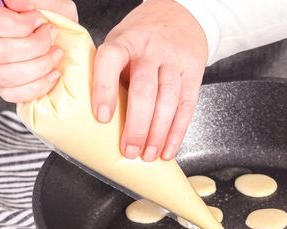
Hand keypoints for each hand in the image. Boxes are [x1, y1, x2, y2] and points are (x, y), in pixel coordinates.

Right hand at [0, 0, 77, 102]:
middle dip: (35, 47)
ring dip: (39, 67)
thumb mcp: (47, 0)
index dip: (20, 26)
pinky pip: (10, 94)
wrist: (57, 31)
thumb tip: (14, 4)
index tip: (41, 19)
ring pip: (3, 75)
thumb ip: (30, 0)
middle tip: (52, 36)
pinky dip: (36, 87)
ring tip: (56, 54)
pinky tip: (52, 74)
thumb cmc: (49, 12)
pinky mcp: (1, 82)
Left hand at [91, 0, 207, 160]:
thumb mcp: (120, 42)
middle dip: (136, 124)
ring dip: (158, 133)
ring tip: (148, 155)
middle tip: (128, 150)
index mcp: (126, 41)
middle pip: (144, 89)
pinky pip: (187, 107)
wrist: (182, 16)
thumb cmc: (142, 37)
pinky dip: (177, 132)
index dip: (104, 88)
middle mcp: (151, 50)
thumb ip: (110, 72)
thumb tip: (92, 117)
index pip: (111, 60)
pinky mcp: (193, 74)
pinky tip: (168, 149)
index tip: (102, 117)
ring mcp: (175, 62)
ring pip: (168, 100)